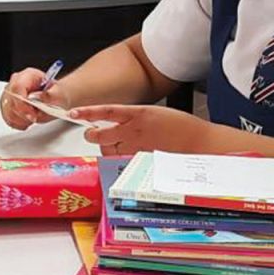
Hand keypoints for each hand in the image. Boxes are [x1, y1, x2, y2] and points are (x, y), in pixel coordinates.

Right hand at [0, 67, 73, 129]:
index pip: (17, 87)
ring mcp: (9, 94)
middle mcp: (15, 82)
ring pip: (7, 111)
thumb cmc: (55, 95)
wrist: (54, 99)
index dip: (23, 104)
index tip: (33, 115)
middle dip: (23, 114)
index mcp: (28, 75)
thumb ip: (48, 96)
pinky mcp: (6, 105)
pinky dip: (18, 123)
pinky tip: (27, 120)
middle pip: (10, 100)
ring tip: (33, 117)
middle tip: (36, 117)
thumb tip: (37, 97)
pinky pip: (7, 118)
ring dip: (21, 120)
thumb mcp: (58, 95)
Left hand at [70, 104, 207, 155]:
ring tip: (111, 145)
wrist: (198, 142)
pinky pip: (121, 162)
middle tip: (92, 133)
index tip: (74, 112)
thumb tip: (118, 124)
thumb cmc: (181, 127)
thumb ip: (133, 119)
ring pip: (108, 150)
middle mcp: (134, 130)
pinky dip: (118, 160)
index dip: (88, 112)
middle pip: (100, 135)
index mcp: (137, 114)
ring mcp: (137, 148)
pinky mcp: (140, 161)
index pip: (105, 112)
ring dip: (105, 148)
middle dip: (92, 135)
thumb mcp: (154, 114)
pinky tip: (125, 157)